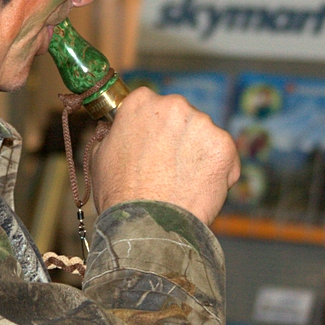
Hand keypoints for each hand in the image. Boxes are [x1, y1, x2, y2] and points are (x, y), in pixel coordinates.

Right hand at [90, 87, 239, 225]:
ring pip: (204, 135)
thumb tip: (116, 128)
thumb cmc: (119, 193)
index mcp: (141, 101)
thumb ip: (113, 133)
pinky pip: (224, 156)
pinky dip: (217, 171)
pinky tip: (200, 188)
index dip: (152, 127)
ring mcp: (202, 124)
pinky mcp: (224, 146)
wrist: (147, 223)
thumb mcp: (100, 155)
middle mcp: (174, 105)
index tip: (152, 145)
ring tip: (183, 182)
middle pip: (181, 117)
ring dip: (198, 153)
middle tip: (168, 167)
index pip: (152, 105)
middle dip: (178, 137)